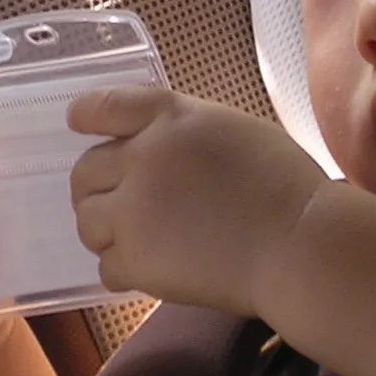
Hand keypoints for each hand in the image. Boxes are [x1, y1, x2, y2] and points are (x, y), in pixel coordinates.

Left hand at [68, 87, 328, 314]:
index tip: (77, 123)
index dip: (85, 116)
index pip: (104, 107)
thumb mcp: (232, 130)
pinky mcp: (136, 261)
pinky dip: (121, 268)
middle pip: (85, 170)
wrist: (298, 242)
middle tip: (119, 201)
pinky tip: (149, 267)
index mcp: (168, 119)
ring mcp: (133, 212)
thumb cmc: (283, 184)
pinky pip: (105, 266)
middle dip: (95, 185)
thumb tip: (156, 145)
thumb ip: (183, 131)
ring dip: (104, 228)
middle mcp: (141, 159)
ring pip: (87, 219)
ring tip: (136, 236)